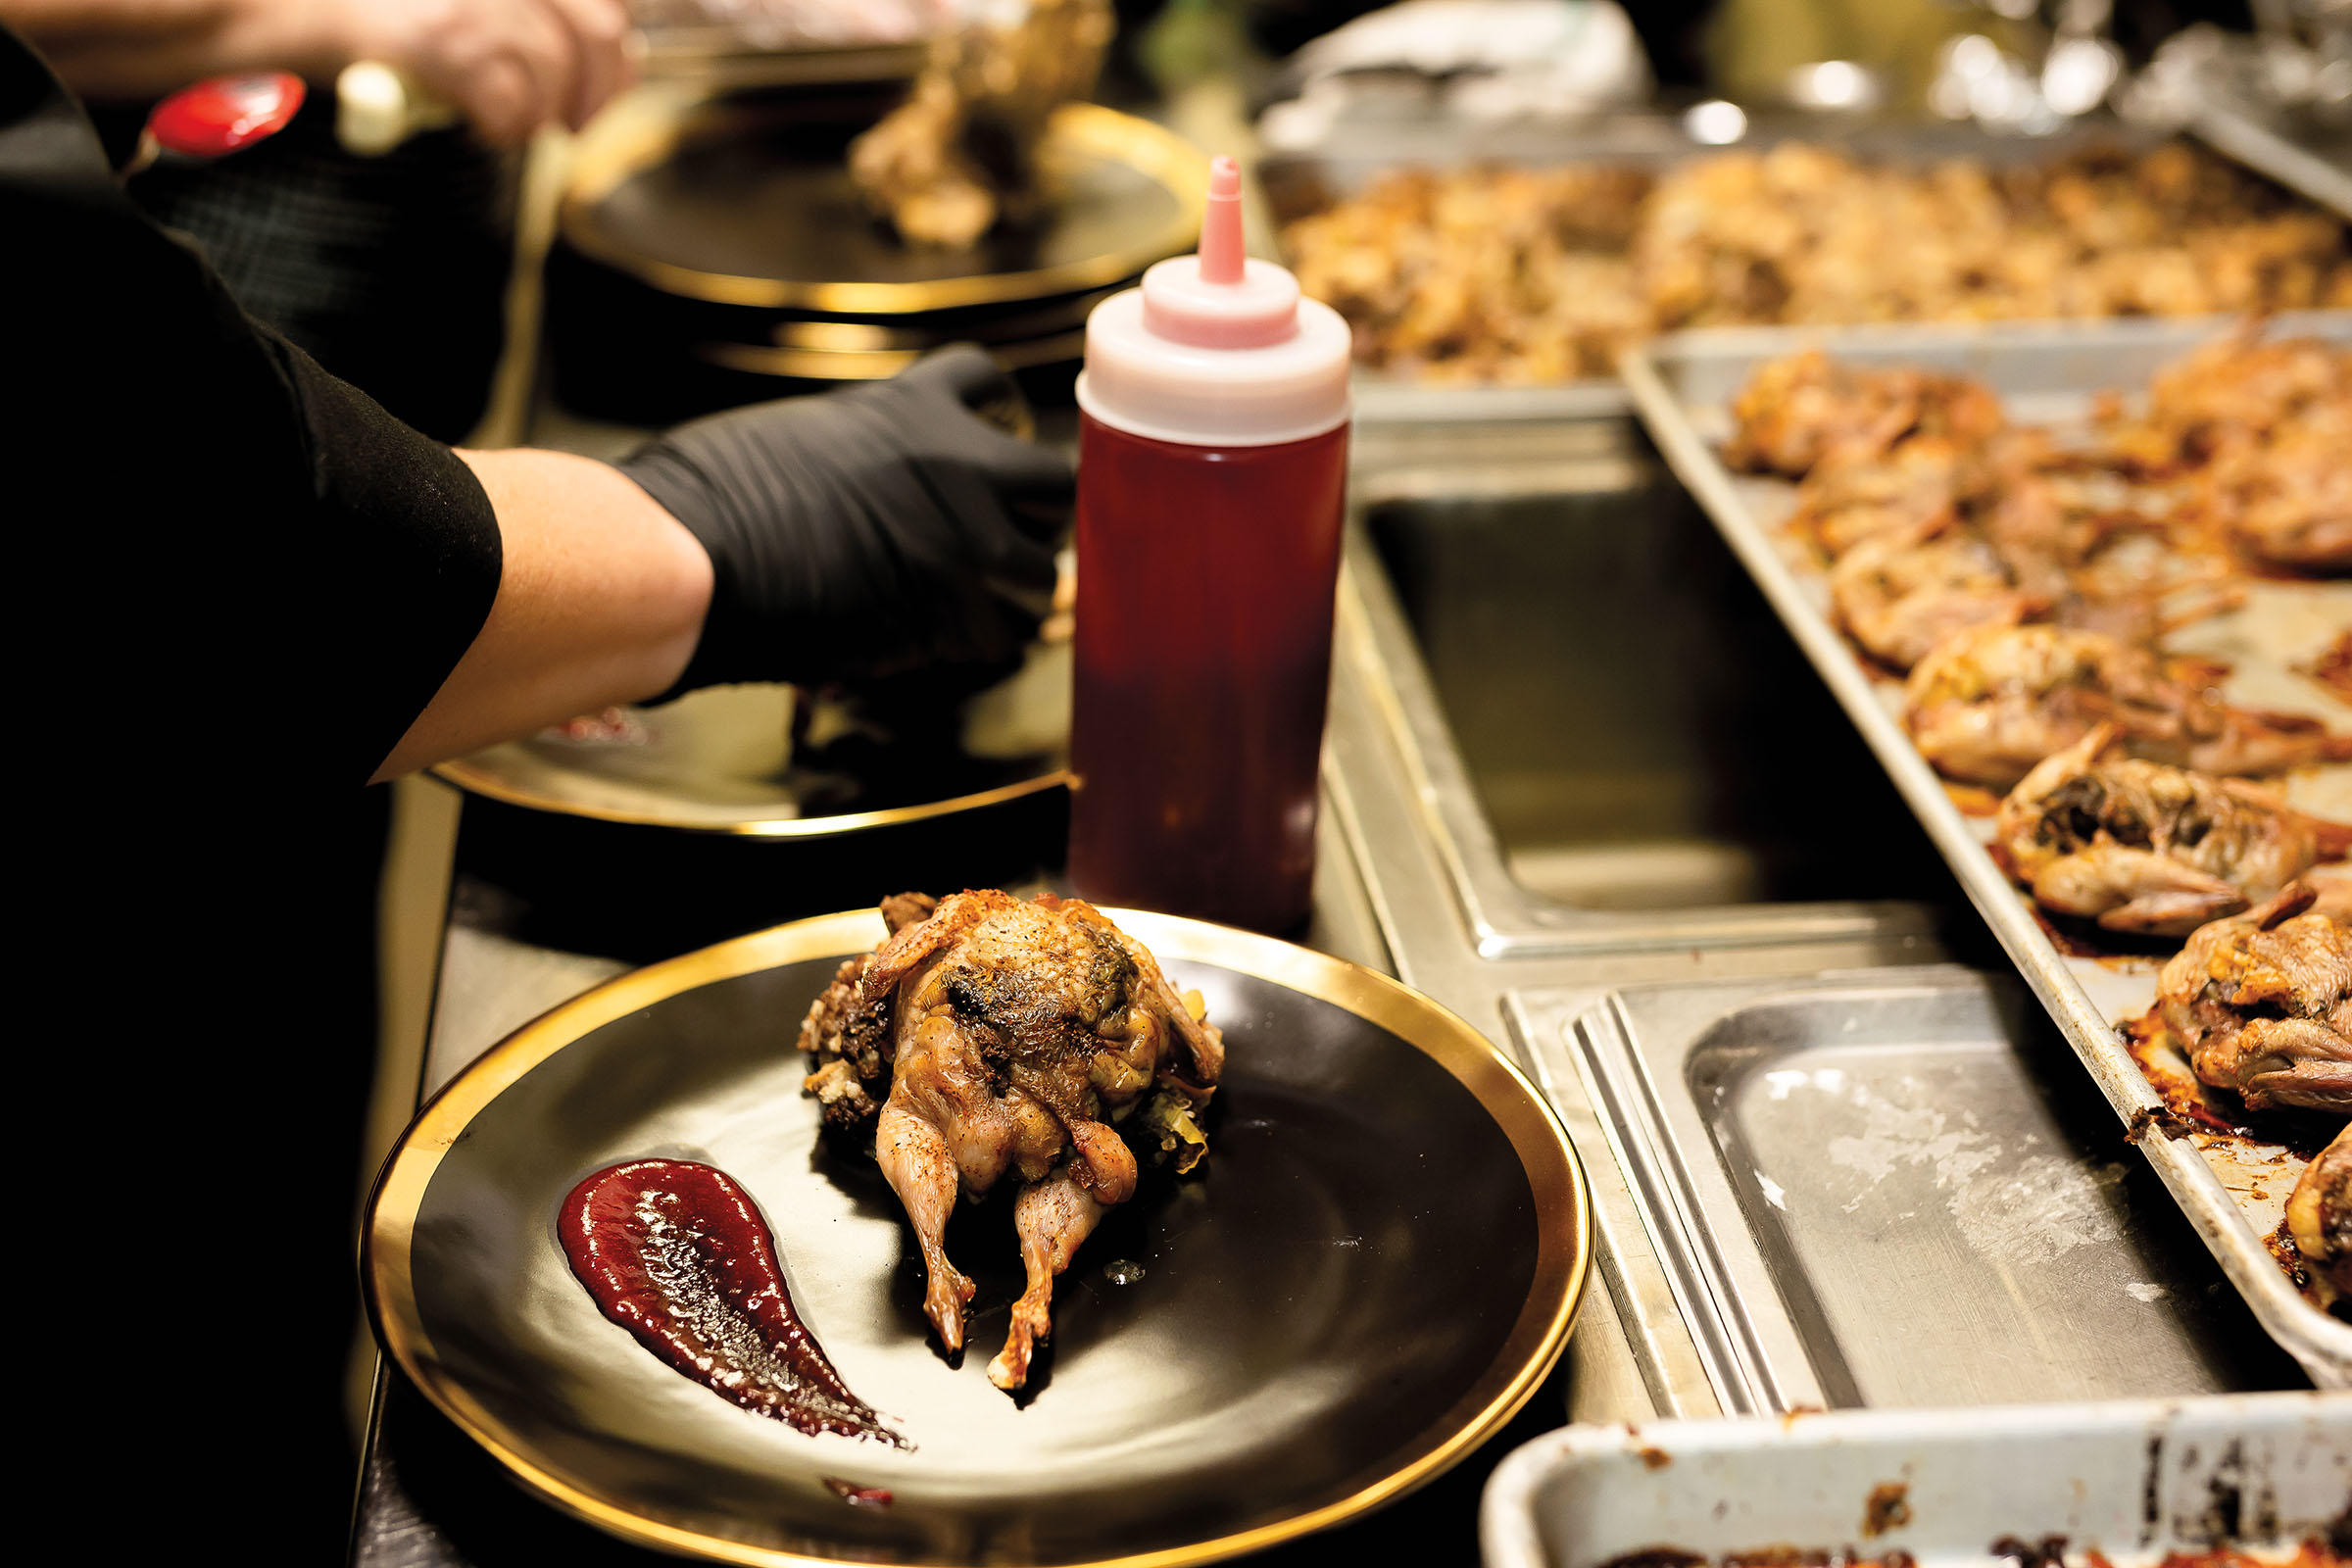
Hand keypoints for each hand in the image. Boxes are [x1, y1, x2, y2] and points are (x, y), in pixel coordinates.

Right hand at [332, 0, 635, 144]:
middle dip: (598, 92)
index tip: (607, 82)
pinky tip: (483, 129)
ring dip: (539, 116)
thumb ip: (527, 13)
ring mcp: (478, 0)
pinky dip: (504, 130)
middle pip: (599, 33)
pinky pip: (508, 104)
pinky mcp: (446, 40)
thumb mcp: (472, 0)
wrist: (293, 5)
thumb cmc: (381, 8)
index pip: (603, 3)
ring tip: (509, 125)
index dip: (616, 50)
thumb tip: (608, 54)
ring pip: (554, 74)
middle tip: (573, 125)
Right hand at [619, 346, 1072, 697]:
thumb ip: (862, 446)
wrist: (699, 557)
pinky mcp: (952, 619)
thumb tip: (869, 473)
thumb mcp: (801, 433)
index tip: (989, 441)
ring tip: (972, 603)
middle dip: (1036, 511)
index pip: (987, 383)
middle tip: (1000, 535)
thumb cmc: (712, 492)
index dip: (993, 418)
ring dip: (1013, 591)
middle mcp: (958, 468)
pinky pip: (1003, 640)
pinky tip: (943, 643)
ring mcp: (965, 544)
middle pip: (1055, 482)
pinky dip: (981, 647)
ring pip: (1042, 575)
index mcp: (912, 407)